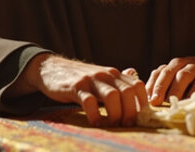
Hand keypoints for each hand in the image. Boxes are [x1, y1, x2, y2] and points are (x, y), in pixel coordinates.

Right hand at [14, 54, 148, 126]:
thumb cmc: (79, 78)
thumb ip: (117, 83)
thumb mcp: (100, 77)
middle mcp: (105, 75)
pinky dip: (95, 115)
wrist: (51, 68)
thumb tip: (136, 89)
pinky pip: (89, 102)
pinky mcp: (76, 87)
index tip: (140, 116)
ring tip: (112, 125)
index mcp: (114, 74)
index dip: (143, 102)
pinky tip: (94, 122)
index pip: (137, 85)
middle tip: (125, 125)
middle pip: (128, 92)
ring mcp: (90, 80)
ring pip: (112, 96)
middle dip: (130, 112)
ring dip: (115, 114)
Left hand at [146, 53, 194, 105]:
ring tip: (172, 101)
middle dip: (160, 87)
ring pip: (183, 75)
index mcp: (172, 65)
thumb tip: (152, 102)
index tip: (146, 99)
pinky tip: (191, 99)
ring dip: (176, 89)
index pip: (158, 73)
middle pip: (168, 72)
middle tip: (155, 101)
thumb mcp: (180, 77)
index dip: (151, 85)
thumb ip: (167, 85)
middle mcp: (182, 64)